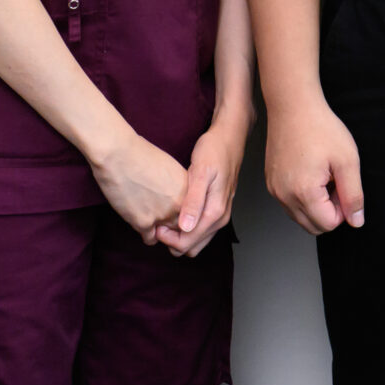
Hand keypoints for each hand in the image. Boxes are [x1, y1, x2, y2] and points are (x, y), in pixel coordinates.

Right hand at [88, 129, 192, 244]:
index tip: (177, 212)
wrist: (118, 154)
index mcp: (189, 188)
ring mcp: (163, 215)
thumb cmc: (141, 156)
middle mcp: (180, 204)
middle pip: (183, 226)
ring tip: (152, 223)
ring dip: (161, 231)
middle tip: (164, 222)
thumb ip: (178, 186)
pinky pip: (150, 239)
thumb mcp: (171, 168)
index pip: (194, 211)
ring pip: (168, 235)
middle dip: (174, 225)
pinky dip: (146, 234)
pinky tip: (141, 223)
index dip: (185, 213)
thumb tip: (177, 198)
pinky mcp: (143, 223)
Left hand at [155, 111, 248, 256]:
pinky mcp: (217, 209)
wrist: (229, 137)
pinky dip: (186, 229)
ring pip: (196, 241)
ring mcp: (220, 214)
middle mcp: (220, 218)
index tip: (155, 225)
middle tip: (158, 223)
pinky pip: (200, 230)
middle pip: (192, 247)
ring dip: (179, 236)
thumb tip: (186, 227)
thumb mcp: (200, 172)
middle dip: (172, 241)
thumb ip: (194, 201)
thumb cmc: (213, 151)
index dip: (168, 239)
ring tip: (165, 218)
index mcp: (215, 212)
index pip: (188, 243)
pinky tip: (176, 213)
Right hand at [264, 97, 364, 235]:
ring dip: (317, 204)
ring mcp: (274, 190)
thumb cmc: (320, 128)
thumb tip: (356, 221)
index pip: (329, 225)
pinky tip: (311, 171)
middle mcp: (283, 196)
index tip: (343, 183)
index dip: (343, 208)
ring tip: (323, 174)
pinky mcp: (271, 183)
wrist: (293, 106)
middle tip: (335, 180)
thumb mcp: (347, 160)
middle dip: (330, 210)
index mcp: (303, 193)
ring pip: (301, 217)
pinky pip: (290, 204)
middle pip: (313, 226)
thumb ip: (353, 195)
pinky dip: (304, 196)